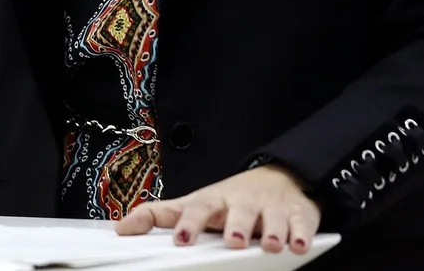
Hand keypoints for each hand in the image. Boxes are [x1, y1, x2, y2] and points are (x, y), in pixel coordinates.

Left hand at [113, 165, 319, 254]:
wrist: (278, 177)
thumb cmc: (228, 199)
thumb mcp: (193, 204)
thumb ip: (158, 216)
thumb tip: (121, 229)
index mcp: (214, 200)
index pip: (198, 208)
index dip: (190, 223)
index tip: (182, 240)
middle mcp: (242, 202)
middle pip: (238, 212)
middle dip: (236, 226)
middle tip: (233, 242)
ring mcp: (271, 207)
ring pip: (272, 218)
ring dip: (271, 231)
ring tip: (270, 245)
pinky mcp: (297, 214)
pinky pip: (301, 224)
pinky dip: (301, 234)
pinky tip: (298, 245)